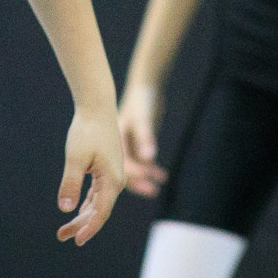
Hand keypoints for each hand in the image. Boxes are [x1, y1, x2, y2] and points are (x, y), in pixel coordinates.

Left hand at [56, 107, 125, 245]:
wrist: (97, 106)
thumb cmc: (87, 130)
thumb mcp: (76, 158)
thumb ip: (71, 183)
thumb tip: (65, 209)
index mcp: (112, 181)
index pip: (101, 213)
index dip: (88, 229)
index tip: (76, 240)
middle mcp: (116, 181)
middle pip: (99, 211)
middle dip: (81, 225)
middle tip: (62, 236)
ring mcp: (112, 175)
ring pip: (98, 203)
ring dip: (82, 216)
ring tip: (65, 229)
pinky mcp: (106, 168)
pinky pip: (97, 193)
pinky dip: (87, 203)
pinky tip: (78, 210)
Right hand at [119, 83, 167, 197]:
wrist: (144, 86)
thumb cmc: (141, 100)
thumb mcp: (143, 118)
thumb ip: (146, 137)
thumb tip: (149, 159)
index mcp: (116, 139)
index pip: (122, 163)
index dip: (134, 174)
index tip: (146, 182)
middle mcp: (118, 144)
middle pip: (125, 168)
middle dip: (138, 181)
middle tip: (151, 191)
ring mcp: (126, 143)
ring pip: (133, 166)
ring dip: (144, 177)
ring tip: (156, 188)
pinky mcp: (134, 142)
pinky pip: (139, 160)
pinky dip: (149, 168)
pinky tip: (162, 175)